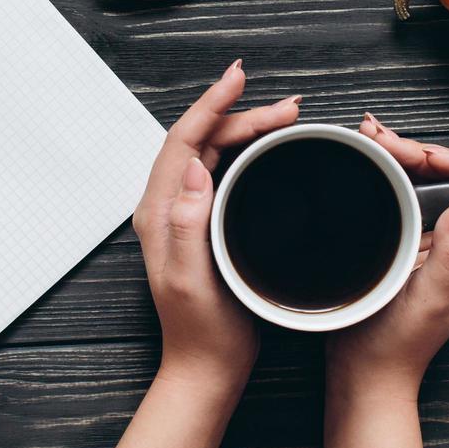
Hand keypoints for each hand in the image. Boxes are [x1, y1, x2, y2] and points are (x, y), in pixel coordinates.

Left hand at [132, 60, 300, 393]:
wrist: (206, 369)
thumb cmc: (201, 332)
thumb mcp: (193, 280)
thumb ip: (188, 225)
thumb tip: (193, 171)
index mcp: (159, 212)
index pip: (182, 140)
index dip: (211, 104)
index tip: (238, 79)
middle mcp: (168, 207)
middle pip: (202, 139)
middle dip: (242, 113)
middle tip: (289, 106)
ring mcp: (186, 214)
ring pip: (214, 152)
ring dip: (248, 128)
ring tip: (288, 116)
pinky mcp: (205, 223)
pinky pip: (225, 171)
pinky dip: (249, 151)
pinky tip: (272, 147)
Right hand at [327, 114, 448, 400]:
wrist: (366, 370)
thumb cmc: (400, 344)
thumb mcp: (431, 298)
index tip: (428, 161)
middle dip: (425, 149)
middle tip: (384, 143)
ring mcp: (437, 237)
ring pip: (432, 177)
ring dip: (404, 154)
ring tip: (370, 139)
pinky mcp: (410, 239)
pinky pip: (407, 192)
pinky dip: (389, 170)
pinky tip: (367, 158)